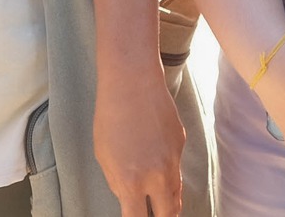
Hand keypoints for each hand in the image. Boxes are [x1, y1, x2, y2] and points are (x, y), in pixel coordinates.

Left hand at [95, 70, 185, 216]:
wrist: (133, 81)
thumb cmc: (111, 115)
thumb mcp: (104, 155)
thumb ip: (117, 182)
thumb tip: (128, 196)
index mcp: (131, 181)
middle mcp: (157, 175)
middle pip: (168, 214)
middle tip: (154, 216)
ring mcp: (173, 159)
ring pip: (177, 192)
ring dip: (170, 203)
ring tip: (163, 207)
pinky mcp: (181, 143)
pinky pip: (177, 166)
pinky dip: (169, 172)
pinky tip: (158, 162)